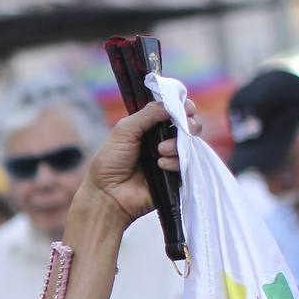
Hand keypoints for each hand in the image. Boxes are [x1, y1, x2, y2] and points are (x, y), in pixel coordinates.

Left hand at [84, 99, 200, 223]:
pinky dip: (176, 161)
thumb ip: (147, 114)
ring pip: (190, 144)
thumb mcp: (124, 131)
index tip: (186, 107)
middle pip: (188, 126)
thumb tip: (171, 103)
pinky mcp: (174, 176)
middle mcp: (161, 140)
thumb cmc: (110, 162)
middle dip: (189, 124)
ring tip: (160, 151)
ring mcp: (169, 158)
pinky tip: (161, 165)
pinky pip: (187, 163)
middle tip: (184, 126)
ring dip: (178, 143)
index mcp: (148, 127)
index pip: (172, 111)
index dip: (182, 107)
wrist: (108, 195)